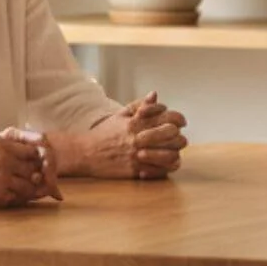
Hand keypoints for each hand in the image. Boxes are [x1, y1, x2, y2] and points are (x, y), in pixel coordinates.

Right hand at [0, 127, 60, 207]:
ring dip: (29, 190)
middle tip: (39, 183)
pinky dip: (18, 199)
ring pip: (31, 186)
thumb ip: (11, 148)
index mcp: (2, 142)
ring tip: (19, 190)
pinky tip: (8, 197)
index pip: (35, 150)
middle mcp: (5, 157)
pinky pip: (20, 199)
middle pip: (37, 168)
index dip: (41, 160)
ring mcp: (3, 176)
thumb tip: (38, 157)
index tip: (40, 168)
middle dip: (39, 177)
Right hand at [73, 92, 189, 178]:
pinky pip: (160, 171)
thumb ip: (139, 105)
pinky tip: (166, 164)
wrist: (86, 153)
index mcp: (137, 122)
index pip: (168, 118)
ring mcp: (137, 155)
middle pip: (172, 135)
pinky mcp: (135, 170)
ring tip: (173, 152)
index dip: (179, 119)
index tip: (180, 122)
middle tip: (178, 138)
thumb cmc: (105, 133)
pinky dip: (167, 167)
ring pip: (170, 154)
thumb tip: (155, 95)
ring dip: (175, 152)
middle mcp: (138, 138)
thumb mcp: (120, 115)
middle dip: (178, 136)